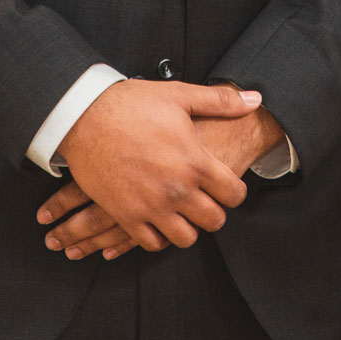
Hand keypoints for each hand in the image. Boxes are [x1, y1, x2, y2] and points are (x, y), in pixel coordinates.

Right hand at [39, 80, 253, 258]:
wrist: (84, 115)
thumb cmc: (131, 104)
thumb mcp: (179, 96)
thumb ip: (220, 101)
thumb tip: (256, 99)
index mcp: (194, 162)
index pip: (234, 194)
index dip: (234, 192)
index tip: (227, 187)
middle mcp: (176, 190)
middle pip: (214, 221)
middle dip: (214, 212)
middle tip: (206, 201)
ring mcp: (150, 206)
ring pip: (185, 238)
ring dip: (188, 227)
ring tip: (183, 213)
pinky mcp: (125, 215)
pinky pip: (151, 243)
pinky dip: (158, 236)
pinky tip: (158, 221)